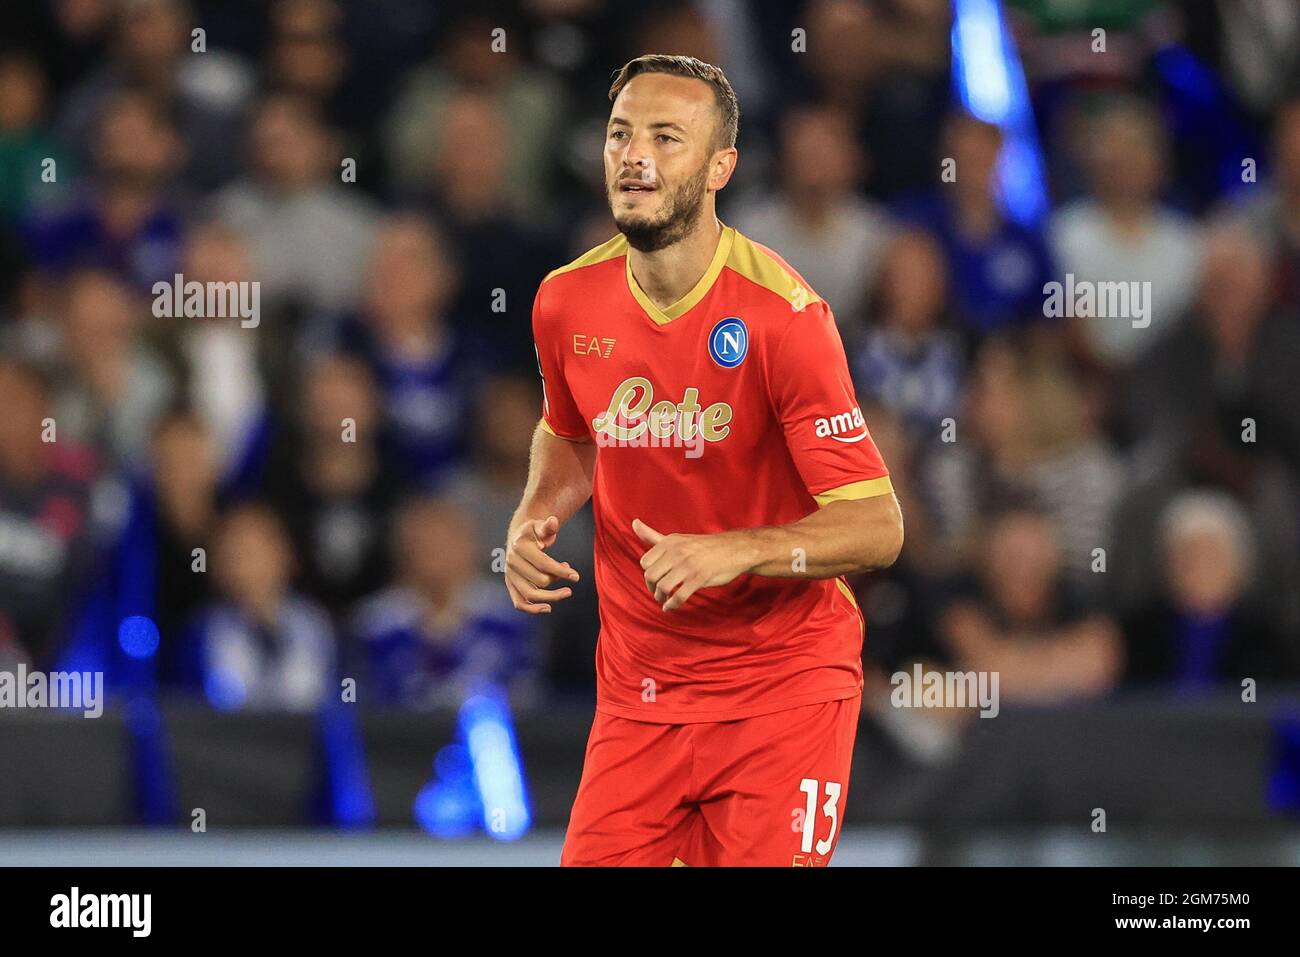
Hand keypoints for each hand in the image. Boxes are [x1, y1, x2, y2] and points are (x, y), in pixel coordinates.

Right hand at [505, 515, 579, 614]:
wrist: (518, 538)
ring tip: (567, 592)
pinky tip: (548, 608)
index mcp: (519, 547)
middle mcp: (511, 562)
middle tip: (569, 572)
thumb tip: (553, 520)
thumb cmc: (534, 533)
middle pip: (540, 580)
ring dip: (551, 597)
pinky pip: (519, 602)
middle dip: (558, 578)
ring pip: (530, 594)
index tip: (576, 576)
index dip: (561, 571)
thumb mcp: (541, 526)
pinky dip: (532, 609)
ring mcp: (510, 575)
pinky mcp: (511, 585)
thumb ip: (548, 526)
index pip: (543, 564)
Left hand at [633, 518, 752, 612]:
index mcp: (670, 542)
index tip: (655, 580)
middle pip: (650, 576)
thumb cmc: (703, 547)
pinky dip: (671, 605)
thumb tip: (634, 523)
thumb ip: (653, 535)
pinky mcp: (699, 578)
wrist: (735, 549)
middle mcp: (676, 552)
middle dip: (652, 588)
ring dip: (660, 598)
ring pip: (662, 587)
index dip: (648, 574)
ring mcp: (688, 565)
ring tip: (664, 600)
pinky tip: (670, 607)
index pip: (645, 563)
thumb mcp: (677, 539)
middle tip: (658, 594)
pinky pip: (678, 596)